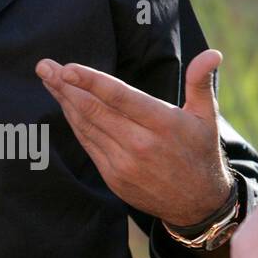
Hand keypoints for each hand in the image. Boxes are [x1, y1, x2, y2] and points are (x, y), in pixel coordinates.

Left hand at [36, 48, 234, 225]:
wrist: (198, 204)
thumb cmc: (201, 152)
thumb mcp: (208, 117)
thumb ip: (201, 82)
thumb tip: (212, 53)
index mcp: (163, 124)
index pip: (120, 97)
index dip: (91, 82)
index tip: (66, 68)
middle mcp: (140, 145)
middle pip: (94, 110)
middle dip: (65, 86)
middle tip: (44, 66)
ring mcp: (123, 164)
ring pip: (86, 127)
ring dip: (64, 101)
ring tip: (48, 79)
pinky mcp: (113, 177)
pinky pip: (88, 144)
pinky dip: (74, 123)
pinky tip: (65, 105)